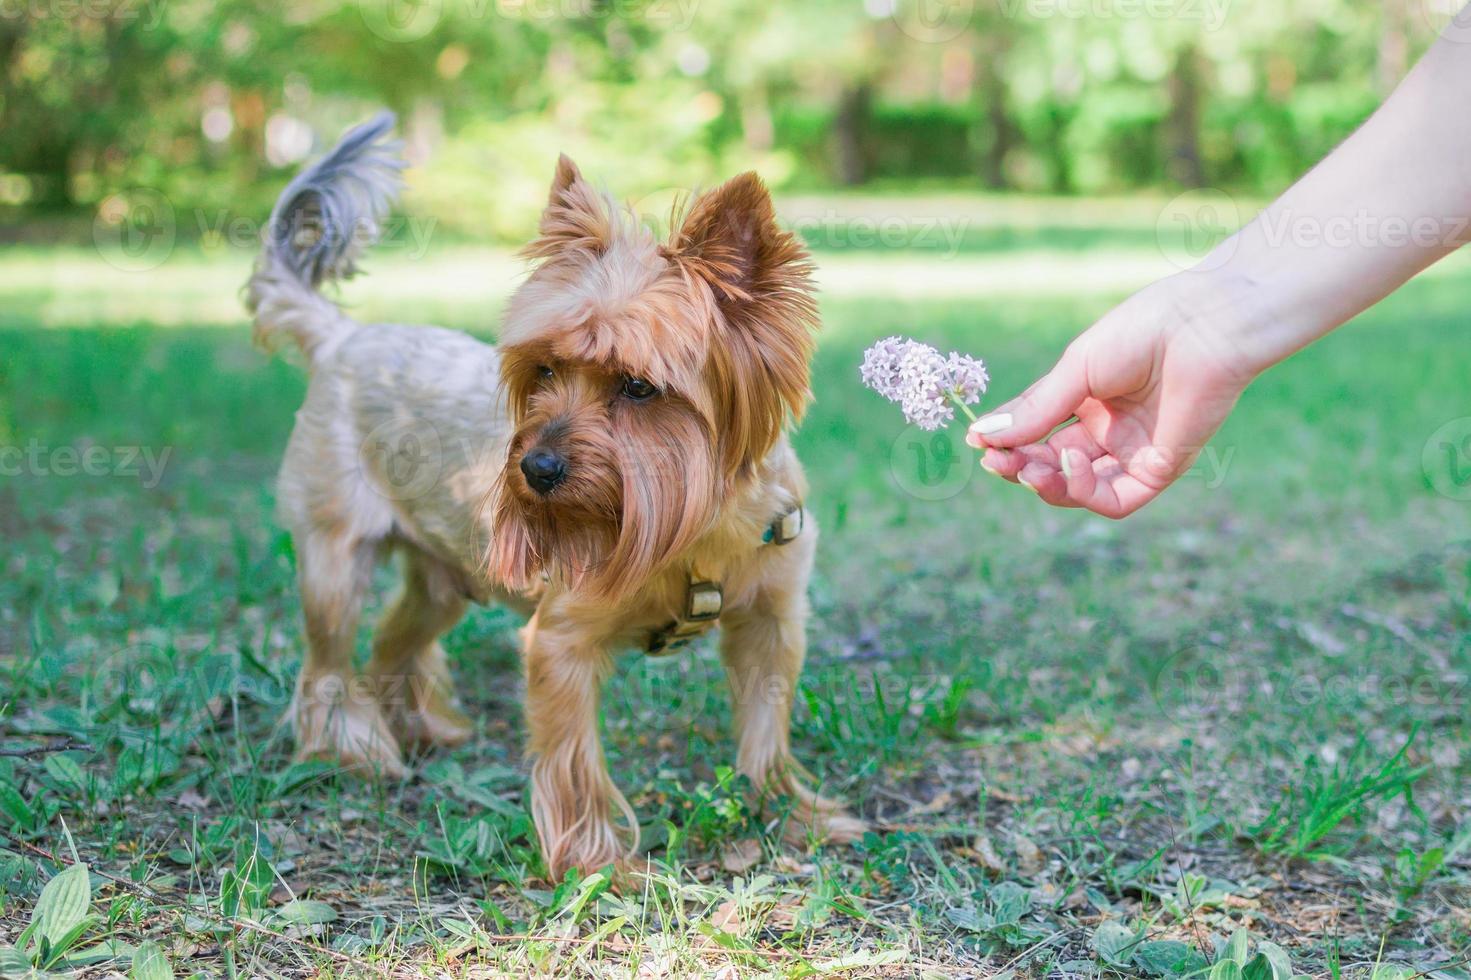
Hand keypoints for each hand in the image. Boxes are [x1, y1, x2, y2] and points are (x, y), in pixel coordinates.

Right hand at [965, 274, 1257, 517]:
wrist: (1205, 325)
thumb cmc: (1144, 331)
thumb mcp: (1076, 371)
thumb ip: (1035, 410)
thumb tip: (981, 438)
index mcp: (1088, 399)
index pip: (1037, 433)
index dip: (1007, 443)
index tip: (978, 445)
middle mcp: (1109, 430)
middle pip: (1052, 465)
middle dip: (1021, 466)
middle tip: (997, 462)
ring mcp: (1134, 452)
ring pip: (1079, 489)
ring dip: (1047, 485)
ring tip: (1027, 469)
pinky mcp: (1160, 469)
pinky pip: (1114, 499)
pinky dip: (1084, 492)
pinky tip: (1068, 466)